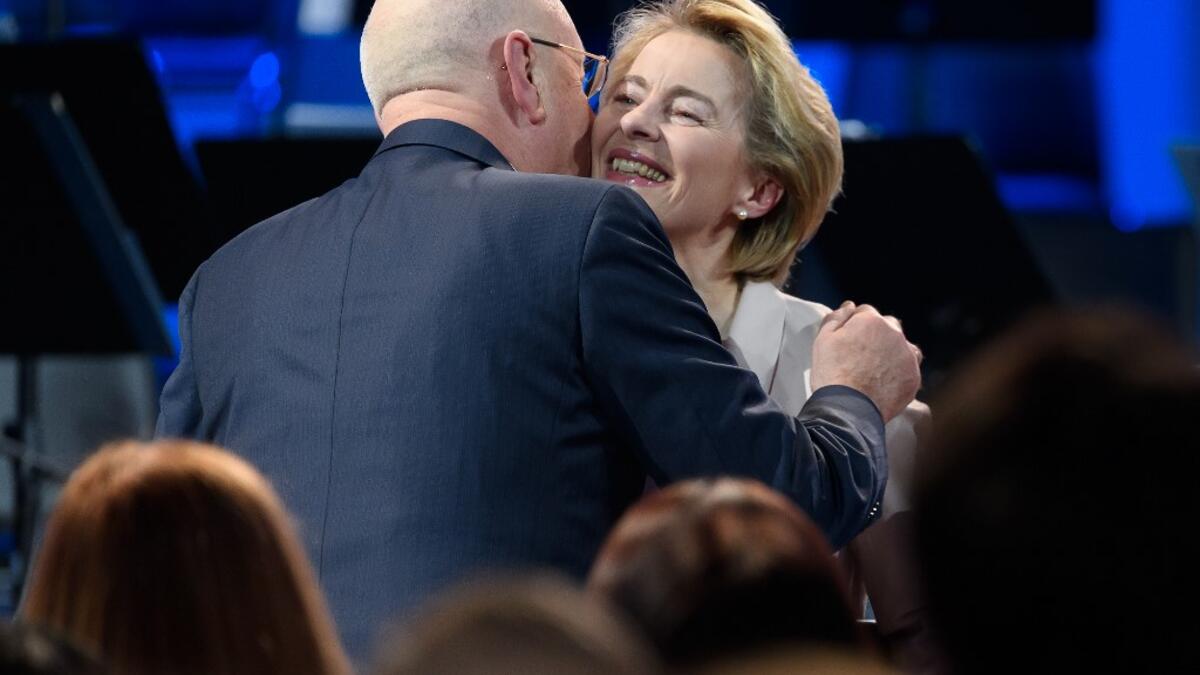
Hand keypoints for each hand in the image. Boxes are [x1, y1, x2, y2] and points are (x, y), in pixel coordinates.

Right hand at [810, 302, 921, 421]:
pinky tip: (884, 382)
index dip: (855, 324)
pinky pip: (909, 368)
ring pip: (902, 346)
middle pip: (888, 326)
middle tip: (860, 356)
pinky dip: (899, 372)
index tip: (848, 340)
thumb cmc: (831, 373)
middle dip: (876, 335)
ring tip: (876, 369)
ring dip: (892, 351)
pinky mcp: (914, 377)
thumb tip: (849, 306)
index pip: (866, 312)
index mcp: (871, 321)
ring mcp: (907, 356)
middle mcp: (895, 334)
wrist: (847, 409)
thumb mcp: (823, 340)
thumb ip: (836, 318)